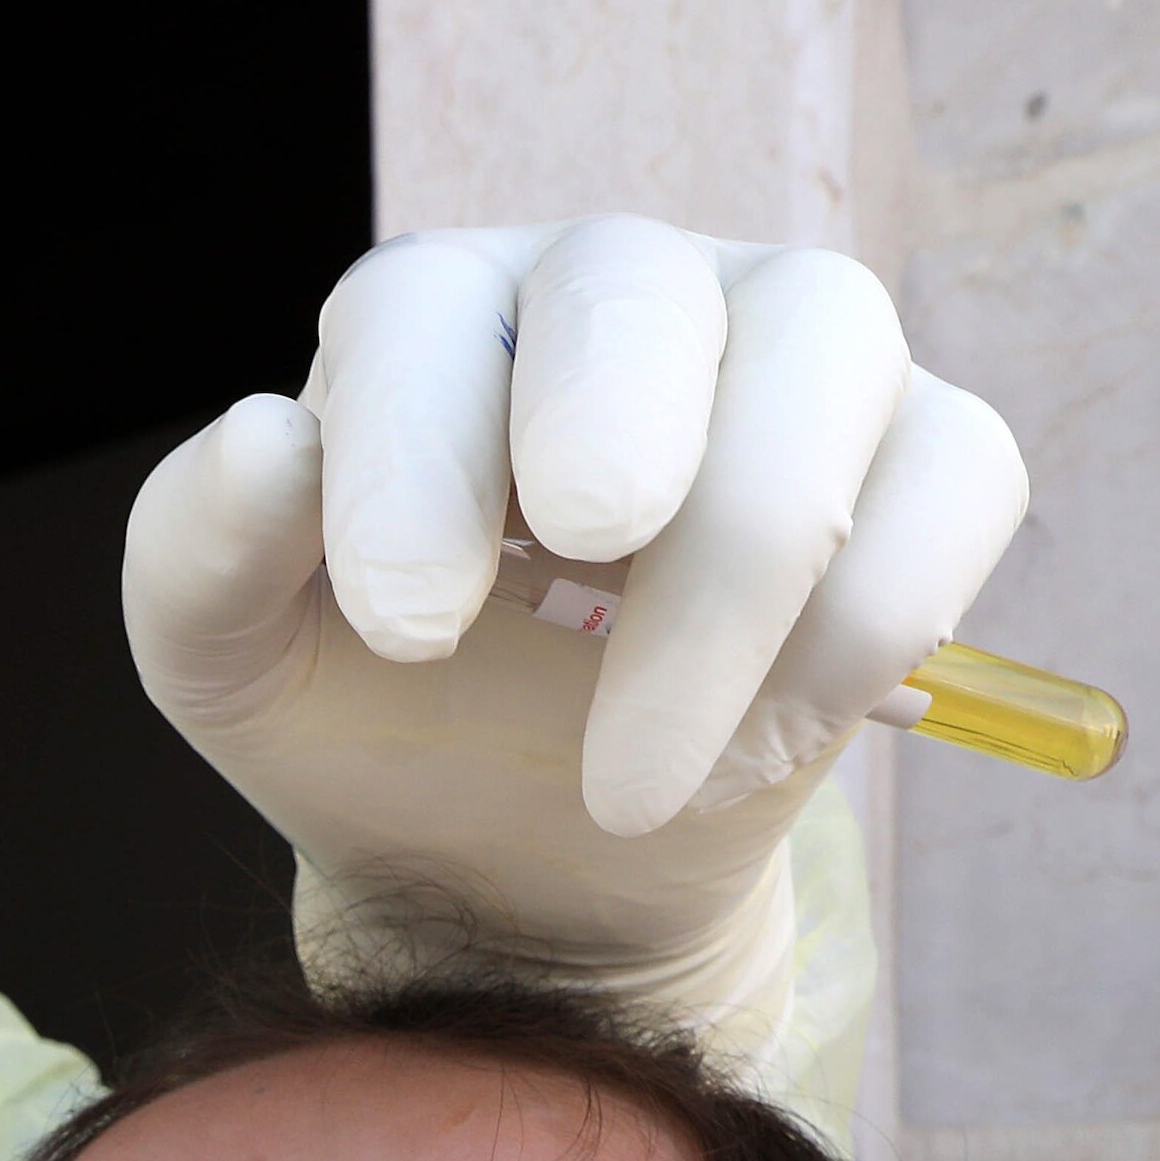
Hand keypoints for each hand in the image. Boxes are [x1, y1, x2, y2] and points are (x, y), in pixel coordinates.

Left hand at [129, 218, 1027, 1042]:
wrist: (520, 872)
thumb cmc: (372, 730)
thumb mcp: (233, 670)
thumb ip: (203, 555)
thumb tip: (268, 439)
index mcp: (433, 321)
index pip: (428, 319)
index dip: (416, 462)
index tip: (405, 638)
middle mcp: (617, 294)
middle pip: (643, 288)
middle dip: (615, 446)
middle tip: (583, 571)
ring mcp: (785, 355)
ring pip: (826, 353)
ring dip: (743, 580)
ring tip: (643, 779)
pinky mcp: (919, 452)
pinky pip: (957, 470)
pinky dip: (867, 627)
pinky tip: (761, 749)